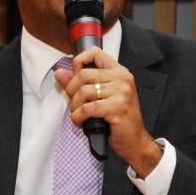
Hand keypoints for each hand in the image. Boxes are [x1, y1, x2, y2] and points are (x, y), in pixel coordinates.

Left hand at [56, 48, 163, 176]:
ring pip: (83, 91)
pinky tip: (81, 122)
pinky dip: (78, 117)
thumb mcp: (101, 97)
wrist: (135, 141)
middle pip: (84, 74)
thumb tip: (59, 73)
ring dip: (75, 106)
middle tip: (74, 103)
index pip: (95, 53)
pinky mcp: (117, 108)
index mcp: (120, 72)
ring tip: (78, 114)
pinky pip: (87, 108)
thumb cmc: (119, 120)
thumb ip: (80, 83)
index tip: (75, 77)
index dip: (79, 62)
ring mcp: (122, 93)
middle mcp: (122, 79)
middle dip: (71, 91)